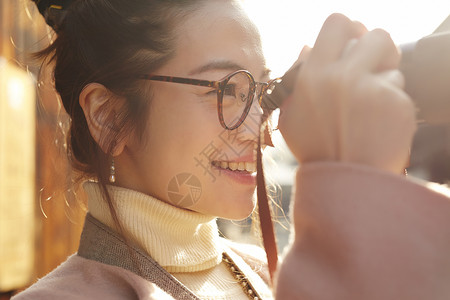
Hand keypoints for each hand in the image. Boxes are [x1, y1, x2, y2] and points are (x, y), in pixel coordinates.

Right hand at [278, 13, 416, 173]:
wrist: (345, 183)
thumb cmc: (316, 150)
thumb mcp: (291, 115)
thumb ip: (296, 78)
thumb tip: (308, 47)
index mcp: (314, 75)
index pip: (337, 22)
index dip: (349, 29)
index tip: (353, 42)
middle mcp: (343, 77)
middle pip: (376, 35)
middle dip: (376, 50)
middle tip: (371, 69)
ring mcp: (373, 90)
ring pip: (392, 65)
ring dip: (385, 79)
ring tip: (371, 105)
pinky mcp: (399, 104)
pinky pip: (401, 90)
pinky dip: (393, 104)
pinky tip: (379, 123)